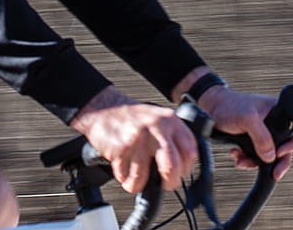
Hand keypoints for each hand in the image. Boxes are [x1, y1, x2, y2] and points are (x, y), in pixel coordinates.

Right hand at [70, 86, 197, 193]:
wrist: (103, 109)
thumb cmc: (131, 118)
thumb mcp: (158, 119)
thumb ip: (172, 137)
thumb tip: (182, 165)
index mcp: (169, 120)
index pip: (189, 150)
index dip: (186, 168)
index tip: (180, 173)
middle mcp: (156, 127)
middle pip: (172, 166)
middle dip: (169, 182)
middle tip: (164, 184)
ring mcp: (138, 138)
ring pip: (143, 175)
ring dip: (139, 184)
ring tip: (136, 181)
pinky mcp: (120, 148)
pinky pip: (125, 174)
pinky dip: (124, 178)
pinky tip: (123, 169)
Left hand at [196, 87, 292, 177]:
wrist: (210, 108)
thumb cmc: (229, 105)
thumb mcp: (247, 118)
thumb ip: (261, 137)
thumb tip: (271, 157)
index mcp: (279, 110)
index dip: (291, 145)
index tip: (280, 154)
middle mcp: (274, 121)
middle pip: (283, 146)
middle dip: (275, 161)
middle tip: (274, 173)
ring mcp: (263, 132)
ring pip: (268, 154)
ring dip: (256, 162)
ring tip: (242, 161)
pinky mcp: (252, 139)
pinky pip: (256, 155)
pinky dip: (247, 159)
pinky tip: (237, 155)